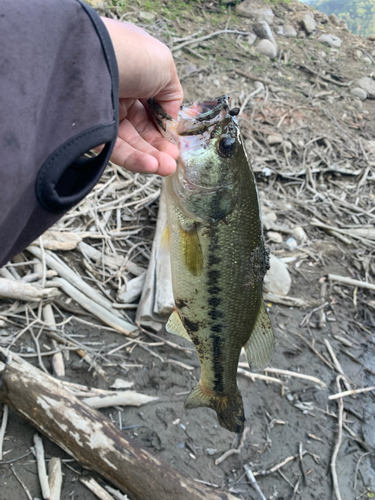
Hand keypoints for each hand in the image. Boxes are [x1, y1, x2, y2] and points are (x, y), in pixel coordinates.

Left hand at [101, 18, 182, 175]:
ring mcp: (103, 113)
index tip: (175, 142)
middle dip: (160, 147)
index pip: (151, 108)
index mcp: (134, 75)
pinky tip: (151, 166)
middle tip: (172, 162)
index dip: (164, 127)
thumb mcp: (165, 68)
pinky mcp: (90, 131)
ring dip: (151, 157)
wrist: (94, 57)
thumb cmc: (132, 55)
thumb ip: (172, 96)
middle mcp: (117, 93)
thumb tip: (170, 120)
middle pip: (142, 129)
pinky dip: (134, 160)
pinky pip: (114, 149)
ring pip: (130, 142)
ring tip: (166, 168)